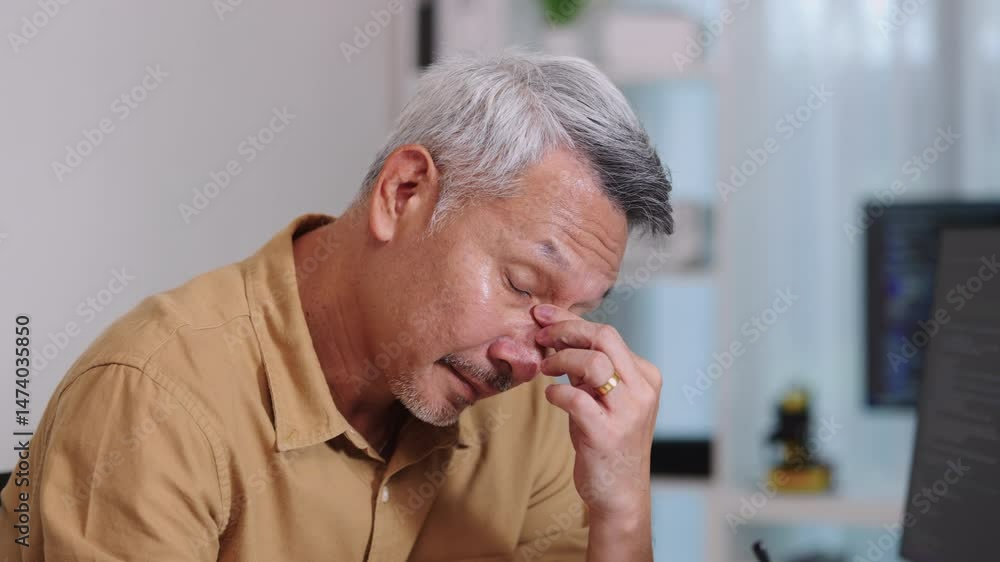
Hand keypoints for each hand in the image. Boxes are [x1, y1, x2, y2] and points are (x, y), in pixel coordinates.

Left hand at [532, 303, 660, 518]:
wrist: (620, 494)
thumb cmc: (606, 442)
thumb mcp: (603, 399)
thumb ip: (588, 370)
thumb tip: (557, 335)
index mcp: (645, 376)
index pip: (608, 334)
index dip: (571, 322)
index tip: (544, 317)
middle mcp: (642, 390)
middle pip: (605, 338)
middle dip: (566, 330)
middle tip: (540, 335)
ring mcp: (628, 412)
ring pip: (594, 363)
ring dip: (561, 360)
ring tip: (545, 369)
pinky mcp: (607, 434)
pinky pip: (576, 399)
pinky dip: (556, 392)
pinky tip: (550, 396)